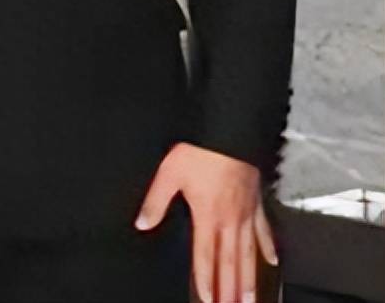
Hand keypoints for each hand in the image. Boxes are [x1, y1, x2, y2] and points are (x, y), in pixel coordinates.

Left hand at [133, 142, 278, 302]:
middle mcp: (229, 219)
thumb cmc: (201, 149)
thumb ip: (156, 201)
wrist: (228, 129)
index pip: (205, 257)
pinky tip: (272, 261)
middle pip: (230, 263)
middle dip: (231, 290)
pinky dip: (268, 247)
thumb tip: (142, 222)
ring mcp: (246, 212)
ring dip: (249, 279)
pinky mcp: (256, 201)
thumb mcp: (170, 172)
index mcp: (207, 215)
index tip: (209, 300)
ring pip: (249, 254)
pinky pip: (264, 229)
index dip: (205, 281)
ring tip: (250, 299)